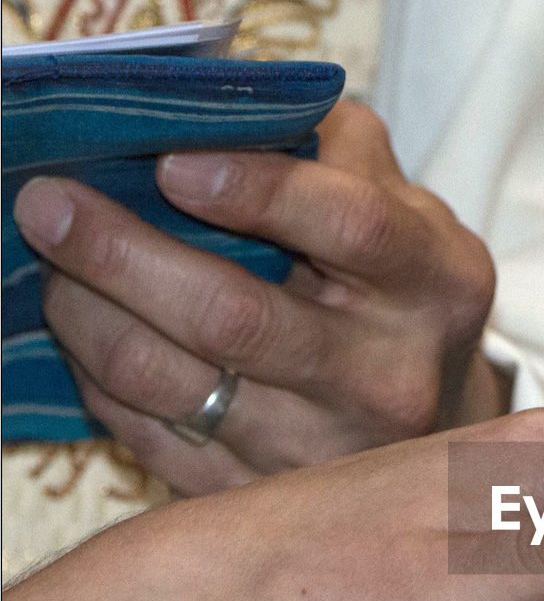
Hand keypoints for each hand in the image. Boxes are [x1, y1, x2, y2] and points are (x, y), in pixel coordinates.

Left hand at [13, 101, 498, 495]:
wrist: (433, 415)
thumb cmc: (401, 289)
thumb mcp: (401, 206)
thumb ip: (324, 147)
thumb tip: (196, 106)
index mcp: (436, 285)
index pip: (351, 229)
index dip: (255, 188)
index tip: (169, 160)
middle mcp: (391, 377)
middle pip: (238, 319)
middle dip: (123, 255)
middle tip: (50, 204)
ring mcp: (330, 451)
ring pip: (177, 385)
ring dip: (90, 315)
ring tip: (54, 265)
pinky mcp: (271, 495)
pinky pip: (157, 439)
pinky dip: (103, 379)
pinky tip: (90, 333)